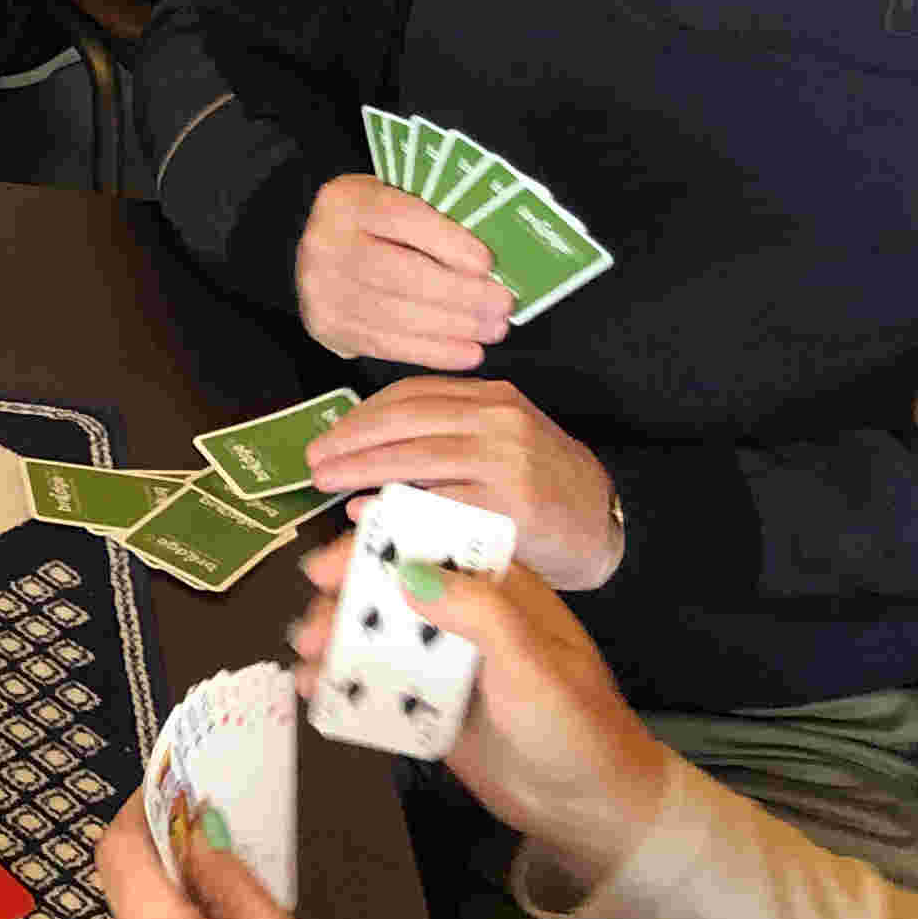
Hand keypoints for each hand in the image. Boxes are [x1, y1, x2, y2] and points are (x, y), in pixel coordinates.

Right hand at [285, 540, 669, 883]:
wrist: (588, 807)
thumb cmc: (575, 724)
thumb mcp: (531, 664)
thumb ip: (477, 613)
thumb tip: (407, 572)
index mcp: (497, 590)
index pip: (431, 544)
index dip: (376, 542)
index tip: (329, 562)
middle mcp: (464, 617)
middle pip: (388, 589)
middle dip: (341, 600)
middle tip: (308, 627)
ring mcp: (443, 661)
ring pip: (374, 634)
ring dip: (333, 641)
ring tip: (304, 662)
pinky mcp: (427, 704)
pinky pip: (375, 684)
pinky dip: (341, 682)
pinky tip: (314, 690)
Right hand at [292, 173, 511, 372]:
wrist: (324, 256)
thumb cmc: (378, 227)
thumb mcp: (398, 201)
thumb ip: (434, 219)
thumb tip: (490, 265)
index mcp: (346, 201)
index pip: (400, 218)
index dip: (446, 241)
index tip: (487, 264)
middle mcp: (324, 244)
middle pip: (399, 273)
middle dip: (460, 293)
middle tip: (503, 305)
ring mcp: (321, 290)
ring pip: (395, 315)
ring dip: (454, 327)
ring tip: (493, 329)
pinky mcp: (327, 326)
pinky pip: (386, 345)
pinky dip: (433, 352)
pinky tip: (468, 353)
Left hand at [309, 377, 624, 589]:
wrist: (603, 524)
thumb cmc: (541, 487)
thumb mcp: (500, 444)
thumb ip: (445, 439)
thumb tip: (363, 451)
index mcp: (493, 398)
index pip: (412, 394)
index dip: (362, 415)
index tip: (330, 435)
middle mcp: (500, 419)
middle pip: (406, 419)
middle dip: (350, 438)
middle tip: (314, 460)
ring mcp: (508, 459)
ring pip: (417, 456)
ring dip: (360, 469)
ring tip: (325, 481)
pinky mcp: (511, 503)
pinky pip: (441, 502)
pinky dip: (396, 504)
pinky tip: (365, 509)